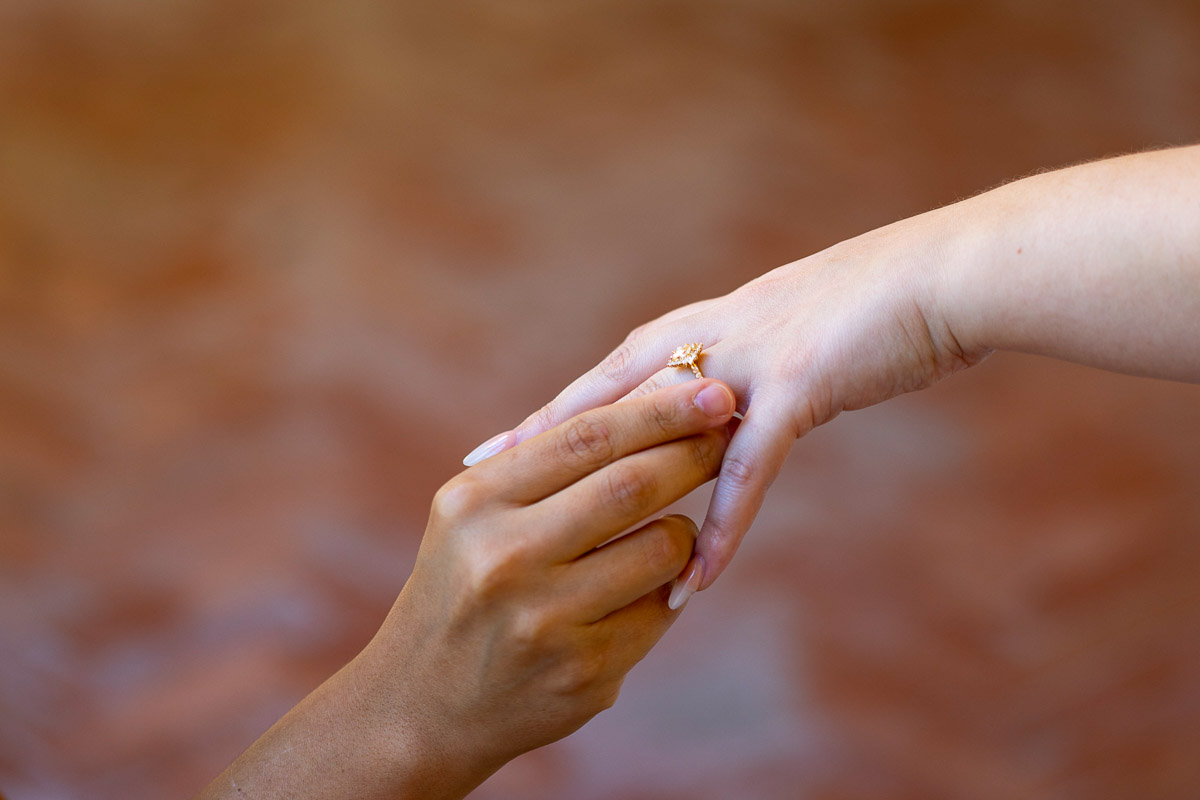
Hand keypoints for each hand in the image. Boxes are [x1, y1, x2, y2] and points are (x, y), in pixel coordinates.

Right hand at [199, 379, 736, 799]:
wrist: (419, 708)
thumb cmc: (459, 590)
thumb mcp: (471, 518)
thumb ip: (540, 467)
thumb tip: (644, 403)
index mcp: (476, 503)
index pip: (587, 437)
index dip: (659, 409)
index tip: (712, 388)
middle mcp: (505, 558)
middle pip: (631, 485)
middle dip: (692, 453)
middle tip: (730, 431)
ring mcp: (545, 621)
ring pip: (661, 550)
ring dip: (685, 531)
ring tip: (674, 527)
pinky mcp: (583, 673)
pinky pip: (659, 612)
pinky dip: (668, 591)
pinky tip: (648, 591)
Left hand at [496, 208, 983, 590]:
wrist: (939, 277)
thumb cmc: (866, 310)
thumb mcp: (781, 336)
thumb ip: (735, 375)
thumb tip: (705, 413)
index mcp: (698, 328)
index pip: (603, 381)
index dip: (546, 417)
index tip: (490, 449)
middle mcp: (707, 341)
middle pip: (606, 399)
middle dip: (544, 443)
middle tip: (481, 479)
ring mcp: (746, 361)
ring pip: (664, 435)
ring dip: (623, 496)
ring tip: (569, 548)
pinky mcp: (797, 386)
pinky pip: (750, 470)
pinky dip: (725, 527)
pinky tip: (698, 579)